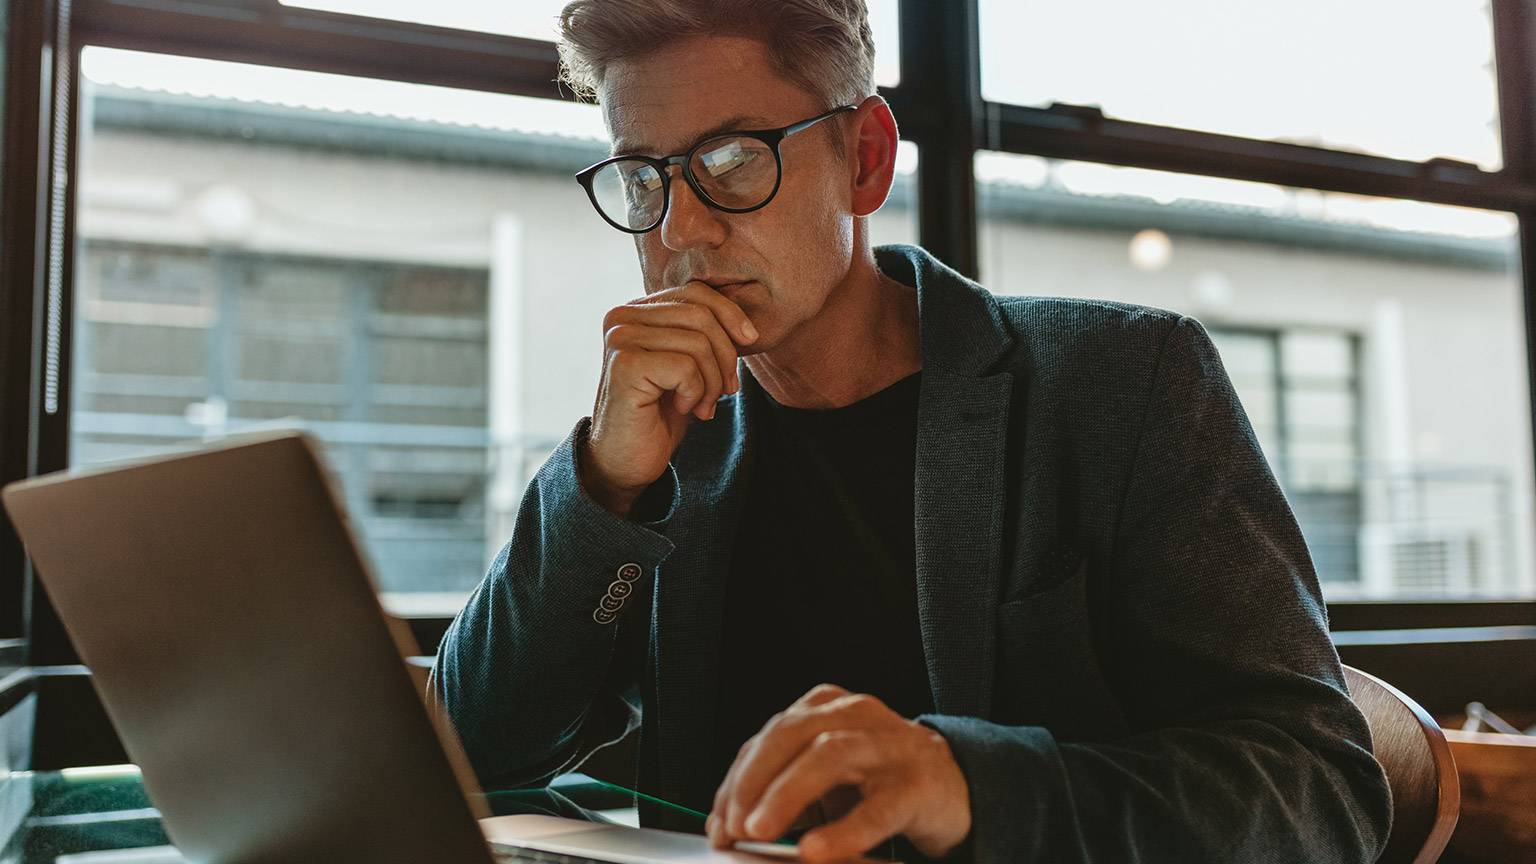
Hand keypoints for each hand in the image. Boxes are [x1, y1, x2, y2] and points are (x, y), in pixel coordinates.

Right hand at [581, 282, 756, 516]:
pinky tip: (683, 408)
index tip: (749, 342)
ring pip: (698, 343)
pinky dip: (697, 393)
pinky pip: (686, 368)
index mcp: (635, 310)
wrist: (625, 461)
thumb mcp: (687, 366)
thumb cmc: (658, 413)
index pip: (696, 292)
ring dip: (713, 382)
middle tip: (725, 391)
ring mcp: (620, 340)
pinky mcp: (624, 366)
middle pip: (701, 315)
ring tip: (704, 405)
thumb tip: (745, 324)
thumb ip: (703, 335)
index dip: (730, 314)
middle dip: (725, 356)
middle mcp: (621, 318)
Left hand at [707, 684, 971, 861]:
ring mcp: (888, 747)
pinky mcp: (916, 786)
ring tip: (760, 829)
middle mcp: (855, 716)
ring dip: (787, 794)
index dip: (737, 779)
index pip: (769, 737)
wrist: (955, 784)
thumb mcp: (827, 777)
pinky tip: (816, 849)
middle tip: (734, 825)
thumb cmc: (880, 778)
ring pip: (829, 756)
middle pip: (792, 735)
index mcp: (827, 708)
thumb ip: (783, 789)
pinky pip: (876, 809)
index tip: (718, 820)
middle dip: (753, 781)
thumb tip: (731, 822)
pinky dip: (842, 831)